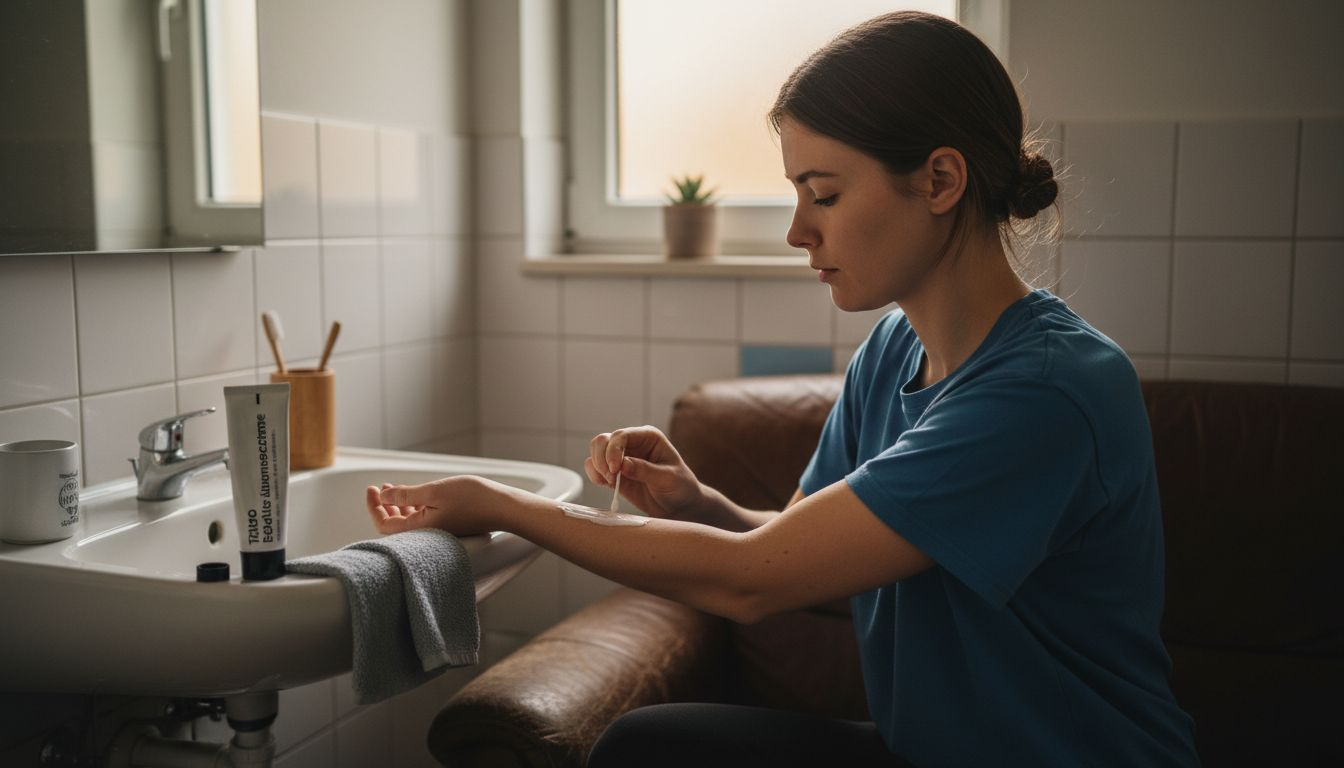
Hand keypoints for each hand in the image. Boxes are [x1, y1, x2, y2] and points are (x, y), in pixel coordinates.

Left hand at [365, 476, 493, 535]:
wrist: (503, 507)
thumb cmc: (473, 498)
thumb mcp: (434, 491)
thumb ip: (406, 494)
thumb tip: (383, 496)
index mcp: (420, 530)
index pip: (385, 524)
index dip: (374, 507)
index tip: (372, 489)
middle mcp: (427, 536)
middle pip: (395, 525)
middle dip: (384, 505)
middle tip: (378, 488)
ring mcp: (438, 532)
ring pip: (409, 521)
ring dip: (398, 504)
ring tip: (392, 488)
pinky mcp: (448, 526)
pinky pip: (423, 519)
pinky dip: (414, 506)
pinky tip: (414, 495)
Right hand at [585, 426, 703, 520]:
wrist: (679, 506)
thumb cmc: (680, 487)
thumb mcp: (668, 478)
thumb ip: (645, 470)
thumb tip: (622, 465)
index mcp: (648, 437)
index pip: (622, 435)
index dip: (613, 450)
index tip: (615, 469)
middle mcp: (633, 443)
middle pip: (603, 440)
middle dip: (602, 458)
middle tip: (612, 478)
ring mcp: (621, 457)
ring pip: (596, 451)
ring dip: (597, 467)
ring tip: (611, 482)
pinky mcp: (614, 473)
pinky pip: (594, 468)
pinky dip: (594, 475)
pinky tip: (605, 484)